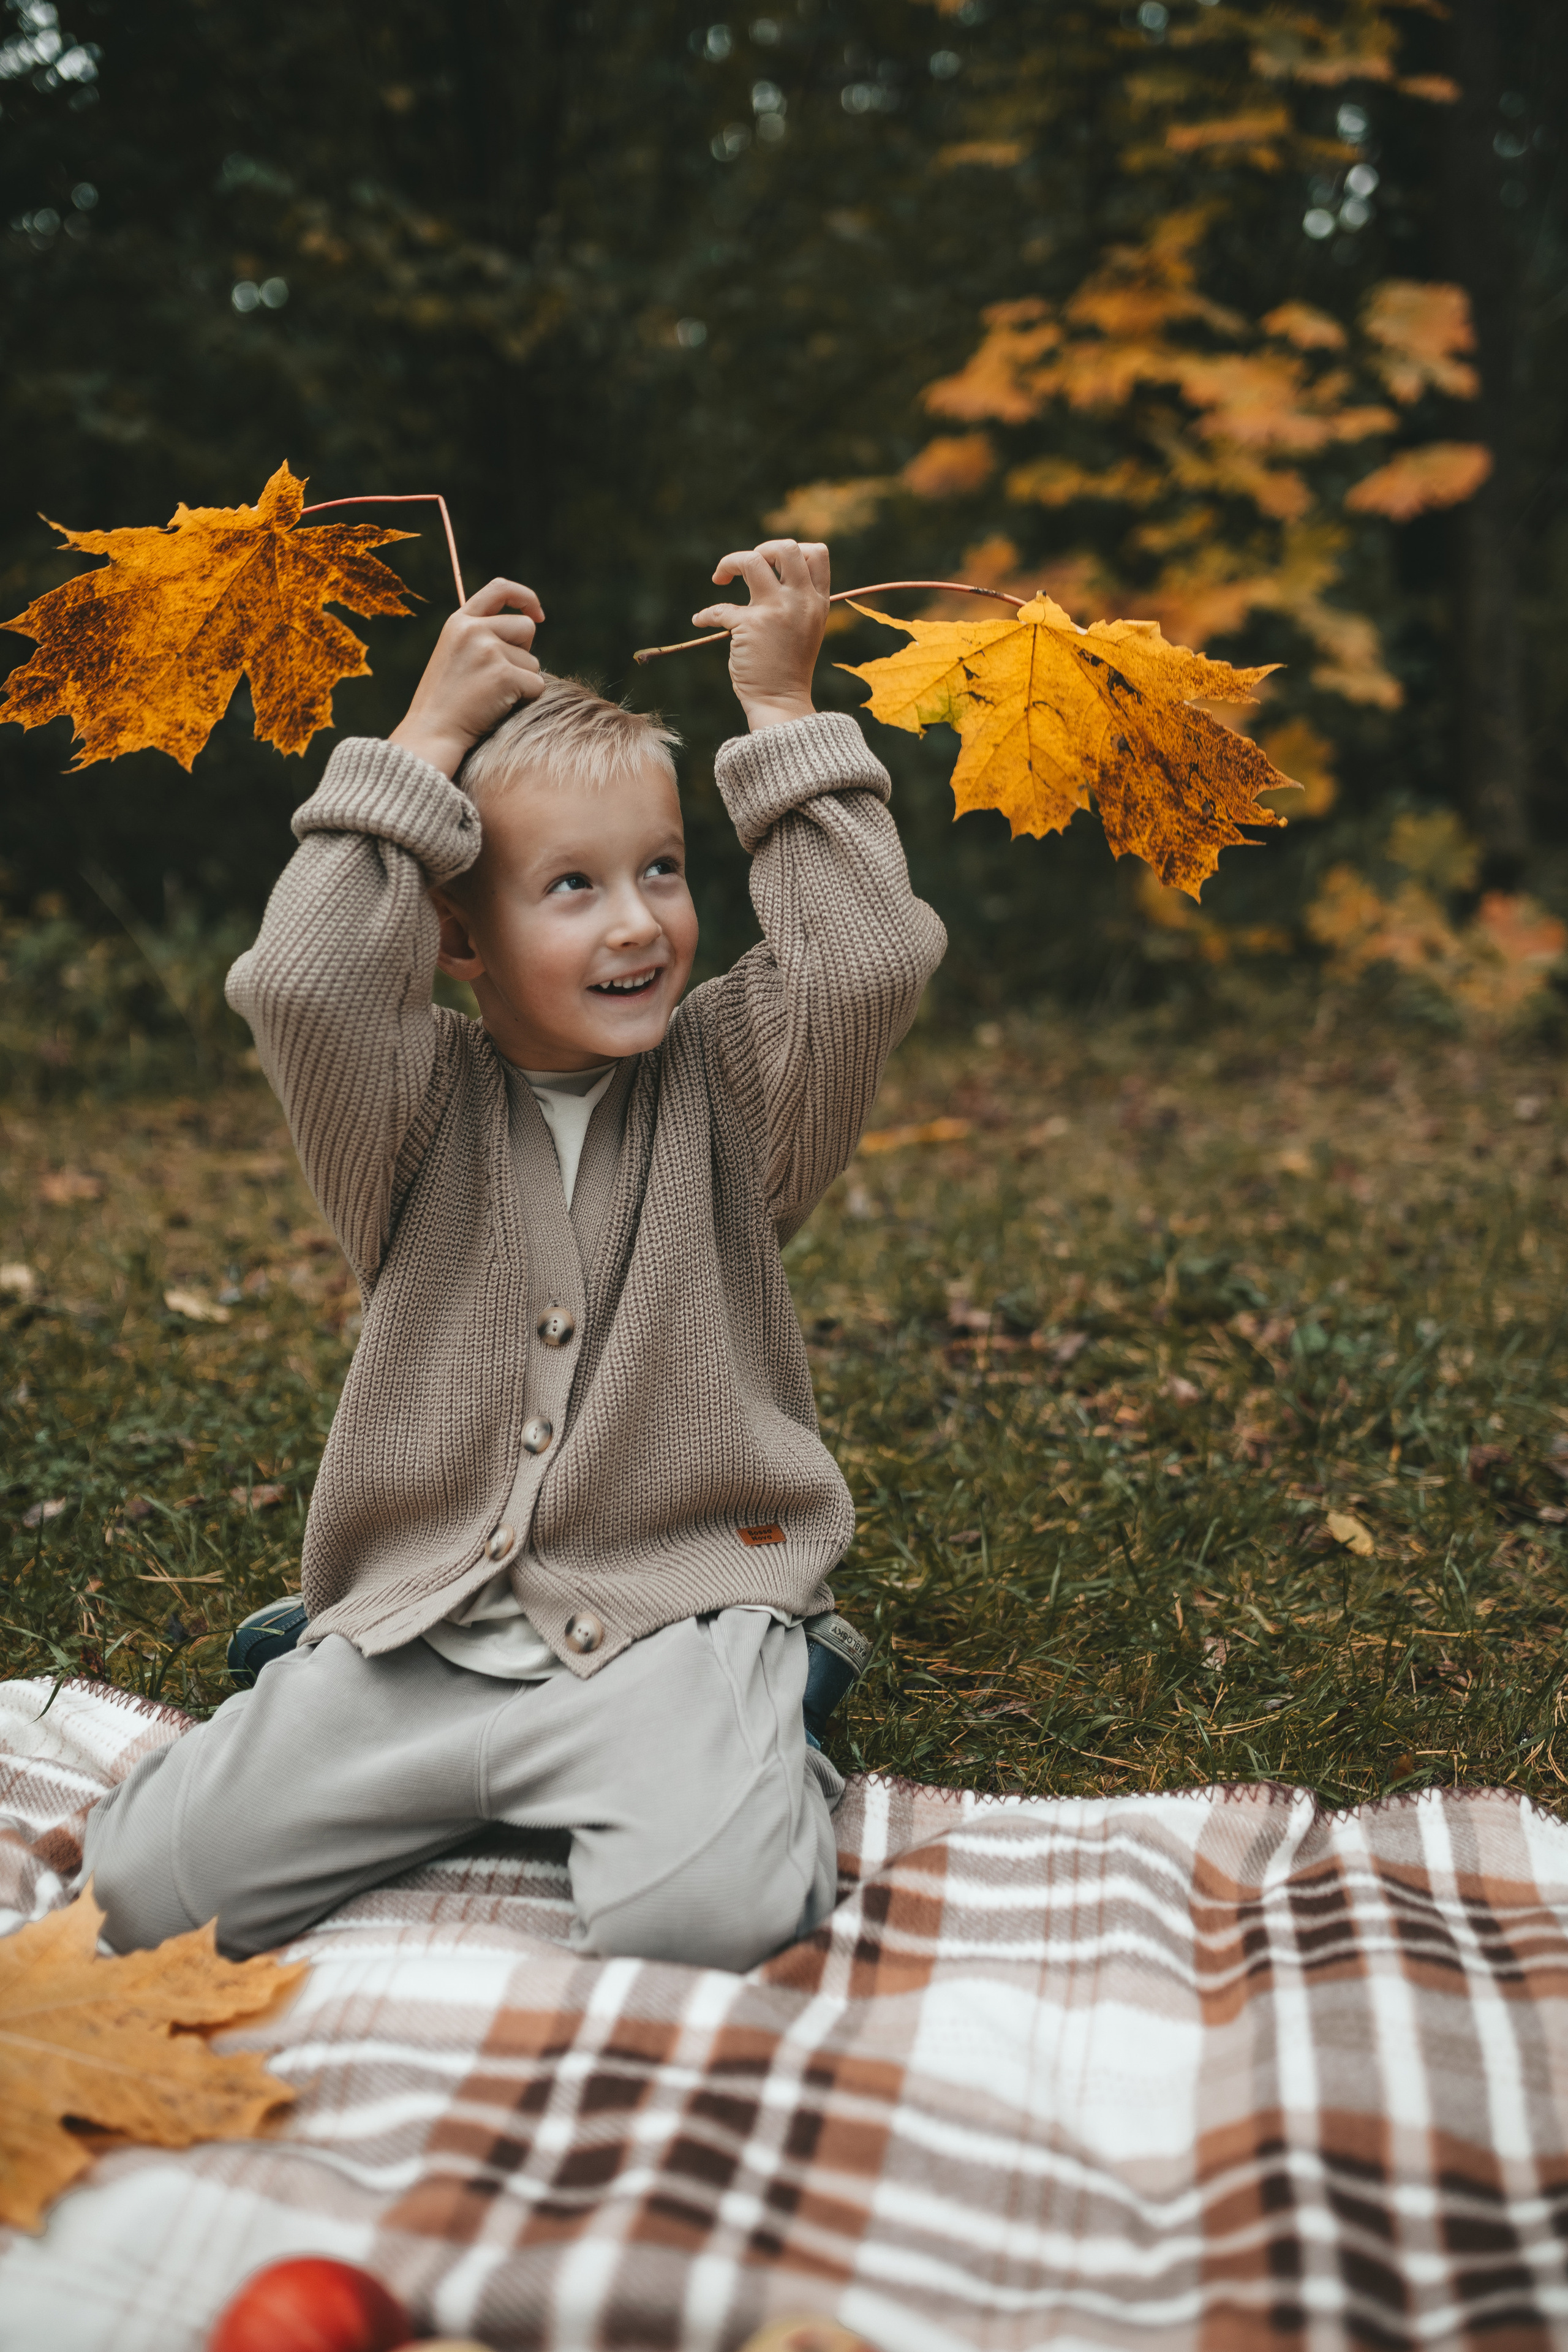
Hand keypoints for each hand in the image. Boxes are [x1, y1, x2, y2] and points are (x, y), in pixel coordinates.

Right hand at [388, 578, 545, 778]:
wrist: (433, 733)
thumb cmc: (446, 701)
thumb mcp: (455, 654)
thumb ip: (481, 636)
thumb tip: (527, 625)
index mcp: (459, 621)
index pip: (500, 589)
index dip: (525, 597)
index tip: (537, 614)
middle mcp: (473, 629)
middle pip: (525, 627)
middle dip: (523, 652)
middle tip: (499, 677)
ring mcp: (488, 651)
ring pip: (533, 661)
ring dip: (523, 680)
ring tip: (492, 695)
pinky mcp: (504, 675)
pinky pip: (536, 685)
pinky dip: (526, 699)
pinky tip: (499, 707)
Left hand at [691, 539, 828, 731]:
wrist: (781, 702)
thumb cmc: (789, 668)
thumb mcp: (806, 628)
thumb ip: (796, 600)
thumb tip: (766, 571)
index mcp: (818, 601)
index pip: (817, 553)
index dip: (792, 550)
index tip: (772, 565)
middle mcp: (801, 601)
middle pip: (786, 547)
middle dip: (761, 550)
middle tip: (746, 569)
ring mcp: (777, 611)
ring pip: (752, 560)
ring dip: (730, 562)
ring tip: (720, 578)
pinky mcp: (750, 625)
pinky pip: (720, 608)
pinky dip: (706, 614)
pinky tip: (701, 621)